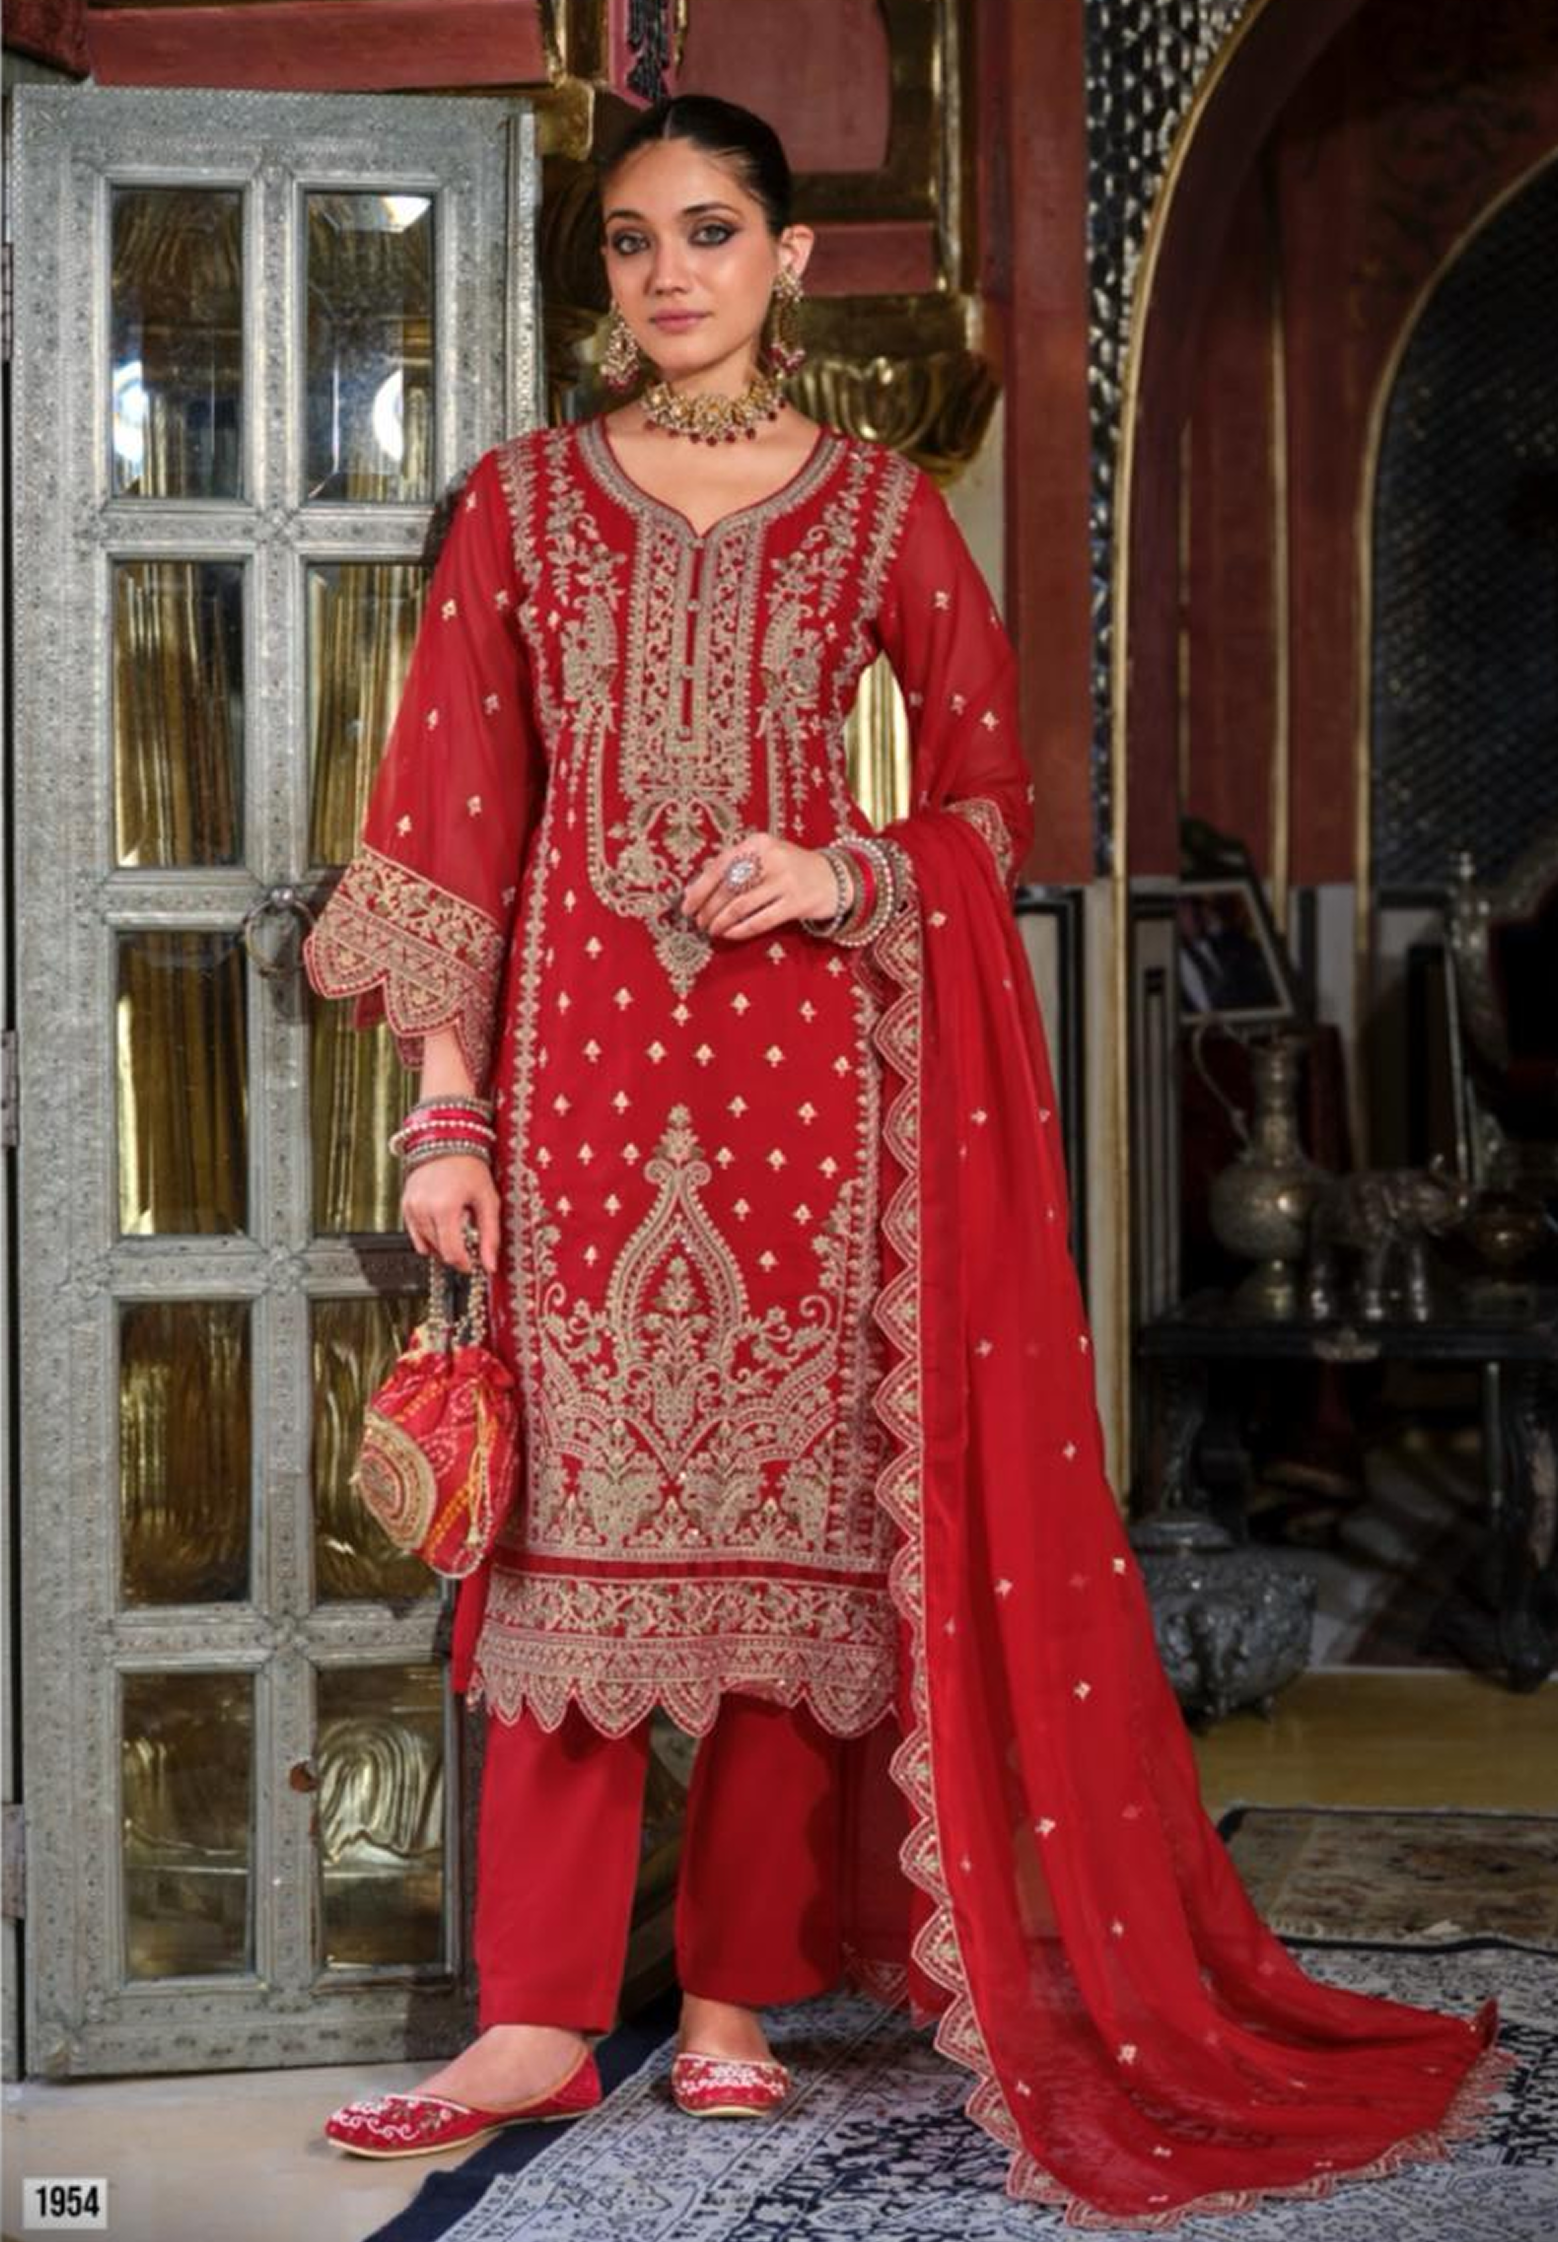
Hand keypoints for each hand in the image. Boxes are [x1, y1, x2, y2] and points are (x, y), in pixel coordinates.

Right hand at [402, 1155, 500, 1274]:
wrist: (447, 1142)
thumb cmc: (470, 1168)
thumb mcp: (488, 1200)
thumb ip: (490, 1236)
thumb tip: (490, 1266)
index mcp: (445, 1209)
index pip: (452, 1253)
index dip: (465, 1264)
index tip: (473, 1264)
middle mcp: (424, 1209)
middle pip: (439, 1251)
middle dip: (456, 1253)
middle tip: (469, 1240)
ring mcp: (412, 1208)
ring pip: (426, 1246)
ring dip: (442, 1244)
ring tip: (457, 1225)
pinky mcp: (406, 1205)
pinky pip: (416, 1234)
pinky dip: (429, 1236)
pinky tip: (442, 1223)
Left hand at [679, 831, 845, 941]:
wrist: (834, 878)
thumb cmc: (790, 869)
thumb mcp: (764, 858)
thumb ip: (734, 868)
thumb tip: (693, 891)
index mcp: (757, 843)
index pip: (719, 866)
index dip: (699, 889)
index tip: (686, 907)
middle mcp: (770, 857)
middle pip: (727, 887)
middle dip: (708, 909)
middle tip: (699, 923)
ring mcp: (785, 880)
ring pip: (740, 905)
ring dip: (721, 921)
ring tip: (712, 930)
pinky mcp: (796, 902)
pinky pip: (760, 920)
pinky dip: (740, 929)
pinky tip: (730, 934)